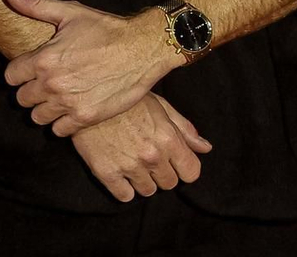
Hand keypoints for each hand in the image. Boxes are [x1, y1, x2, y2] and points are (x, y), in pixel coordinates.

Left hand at [2, 0, 179, 135]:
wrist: (144, 48)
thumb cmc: (108, 29)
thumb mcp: (71, 13)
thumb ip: (35, 5)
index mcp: (44, 59)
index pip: (10, 77)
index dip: (21, 72)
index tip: (33, 69)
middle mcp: (52, 84)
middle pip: (22, 99)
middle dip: (33, 90)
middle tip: (49, 82)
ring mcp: (68, 103)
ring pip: (38, 117)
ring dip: (45, 108)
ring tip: (60, 97)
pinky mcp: (85, 117)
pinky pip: (58, 130)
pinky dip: (63, 122)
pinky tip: (73, 108)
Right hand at [71, 93, 212, 201]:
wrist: (91, 98)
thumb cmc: (129, 100)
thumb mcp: (162, 107)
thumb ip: (185, 130)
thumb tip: (205, 148)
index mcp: (168, 138)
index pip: (191, 172)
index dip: (185, 167)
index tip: (177, 162)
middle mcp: (152, 156)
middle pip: (170, 183)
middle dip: (164, 172)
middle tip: (152, 157)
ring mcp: (129, 167)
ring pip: (148, 191)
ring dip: (144, 180)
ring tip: (135, 162)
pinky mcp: (107, 174)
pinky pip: (124, 196)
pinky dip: (124, 188)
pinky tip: (122, 172)